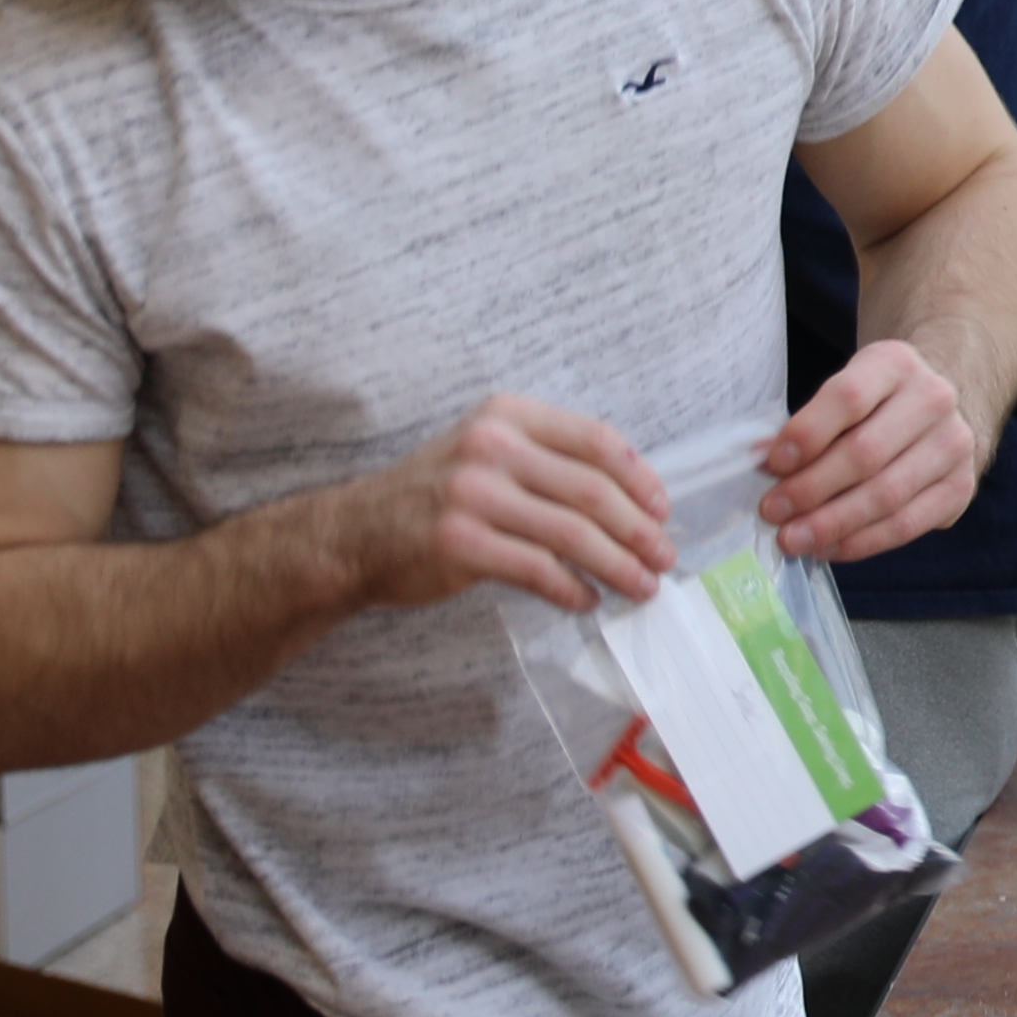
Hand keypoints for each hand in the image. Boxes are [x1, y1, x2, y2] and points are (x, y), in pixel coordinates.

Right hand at [344, 399, 673, 616]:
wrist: (352, 533)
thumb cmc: (434, 495)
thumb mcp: (487, 453)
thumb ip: (548, 461)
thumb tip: (632, 501)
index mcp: (507, 416)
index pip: (596, 440)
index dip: (639, 478)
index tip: (663, 509)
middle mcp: (491, 447)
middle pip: (592, 490)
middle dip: (639, 530)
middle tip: (664, 557)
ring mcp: (472, 495)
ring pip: (572, 533)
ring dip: (618, 565)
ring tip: (642, 586)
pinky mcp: (460, 543)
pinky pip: (538, 569)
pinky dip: (572, 588)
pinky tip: (588, 600)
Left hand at [758, 340, 983, 561]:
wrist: (935, 410)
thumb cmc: (873, 405)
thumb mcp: (844, 391)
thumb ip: (809, 424)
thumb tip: (762, 463)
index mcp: (895, 364)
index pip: (849, 398)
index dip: (806, 434)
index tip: (769, 464)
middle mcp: (934, 399)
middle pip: (866, 452)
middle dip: (812, 488)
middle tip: (773, 512)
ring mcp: (954, 444)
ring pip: (887, 494)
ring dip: (833, 523)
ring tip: (794, 538)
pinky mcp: (962, 486)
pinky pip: (908, 524)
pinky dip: (862, 542)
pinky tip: (829, 547)